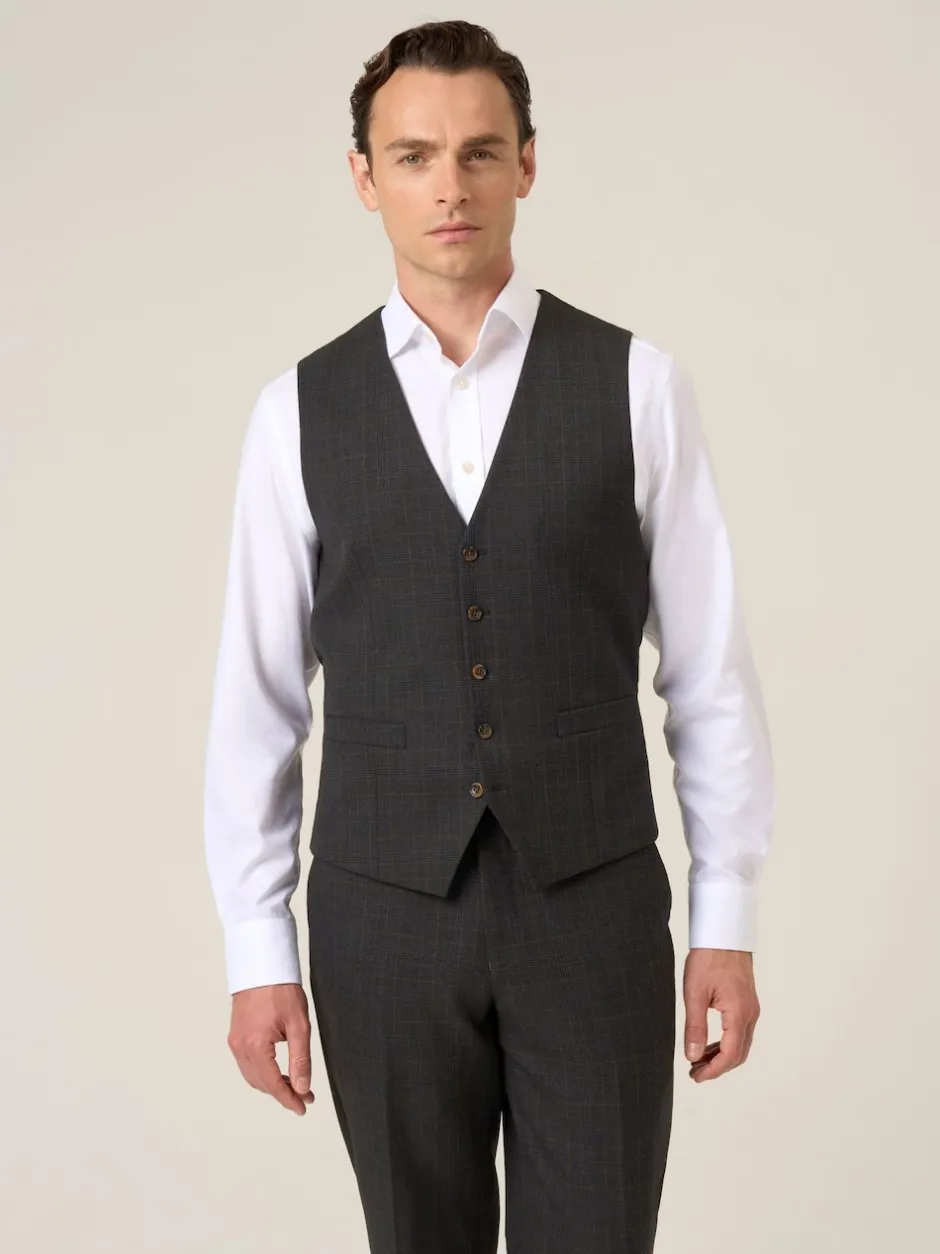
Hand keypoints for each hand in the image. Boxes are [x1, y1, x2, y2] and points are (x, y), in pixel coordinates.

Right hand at [227, 982, 314, 1114]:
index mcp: (255, 1045)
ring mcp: (235, 1042)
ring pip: (252, 1076)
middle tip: (305, 1094)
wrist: (262, 965)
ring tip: (294, 1084)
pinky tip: (278, 1070)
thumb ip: (300, 1058)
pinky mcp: (235, 1036)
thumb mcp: (299, 1024)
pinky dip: (262, 1073)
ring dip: (272, 1084)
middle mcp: (240, 1047)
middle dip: (283, 1092)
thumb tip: (302, 1086)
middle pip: (261, 1084)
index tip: (303, 1107)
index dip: (289, 1099)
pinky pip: (247, 1064)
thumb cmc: (281, 989)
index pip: (273, 1084)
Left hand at [682, 948, 759, 1081]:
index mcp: (739, 1014)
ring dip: (722, 1056)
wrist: (724, 932)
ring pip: (741, 1043)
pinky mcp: (747, 1001)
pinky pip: (741, 1031)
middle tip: (695, 1072)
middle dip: (718, 1067)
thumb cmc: (709, 957)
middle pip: (739, 1054)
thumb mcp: (695, 993)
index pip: (729, 1055)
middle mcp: (750, 1014)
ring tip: (699, 1059)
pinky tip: (710, 1042)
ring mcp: (751, 1008)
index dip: (713, 1071)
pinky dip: (727, 1042)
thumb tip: (693, 1056)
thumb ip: (695, 1027)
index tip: (695, 1076)